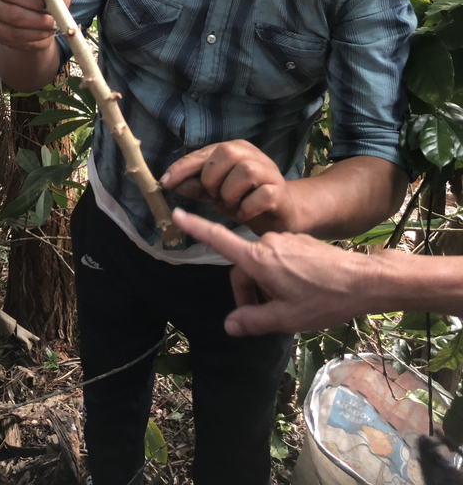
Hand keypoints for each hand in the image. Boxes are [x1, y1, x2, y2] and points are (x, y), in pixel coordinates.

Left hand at [160, 140, 298, 233]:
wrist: (280, 214)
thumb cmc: (245, 199)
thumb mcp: (216, 193)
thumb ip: (196, 187)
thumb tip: (169, 183)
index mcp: (235, 150)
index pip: (205, 153)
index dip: (184, 167)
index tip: (165, 182)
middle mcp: (253, 155)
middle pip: (227, 153)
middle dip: (212, 178)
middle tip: (214, 195)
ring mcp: (269, 172)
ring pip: (246, 171)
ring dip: (230, 193)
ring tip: (231, 205)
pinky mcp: (279, 193)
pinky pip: (261, 195)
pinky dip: (246, 207)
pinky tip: (243, 213)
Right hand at [171, 209, 367, 334]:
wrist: (363, 281)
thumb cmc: (322, 299)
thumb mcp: (285, 318)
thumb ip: (253, 321)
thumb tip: (229, 326)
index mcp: (259, 258)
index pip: (219, 239)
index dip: (196, 227)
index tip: (177, 213)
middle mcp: (268, 242)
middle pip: (244, 266)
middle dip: (249, 291)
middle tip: (267, 317)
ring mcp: (285, 240)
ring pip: (263, 264)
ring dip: (266, 286)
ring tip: (288, 308)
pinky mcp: (300, 242)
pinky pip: (279, 260)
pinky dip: (280, 278)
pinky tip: (301, 294)